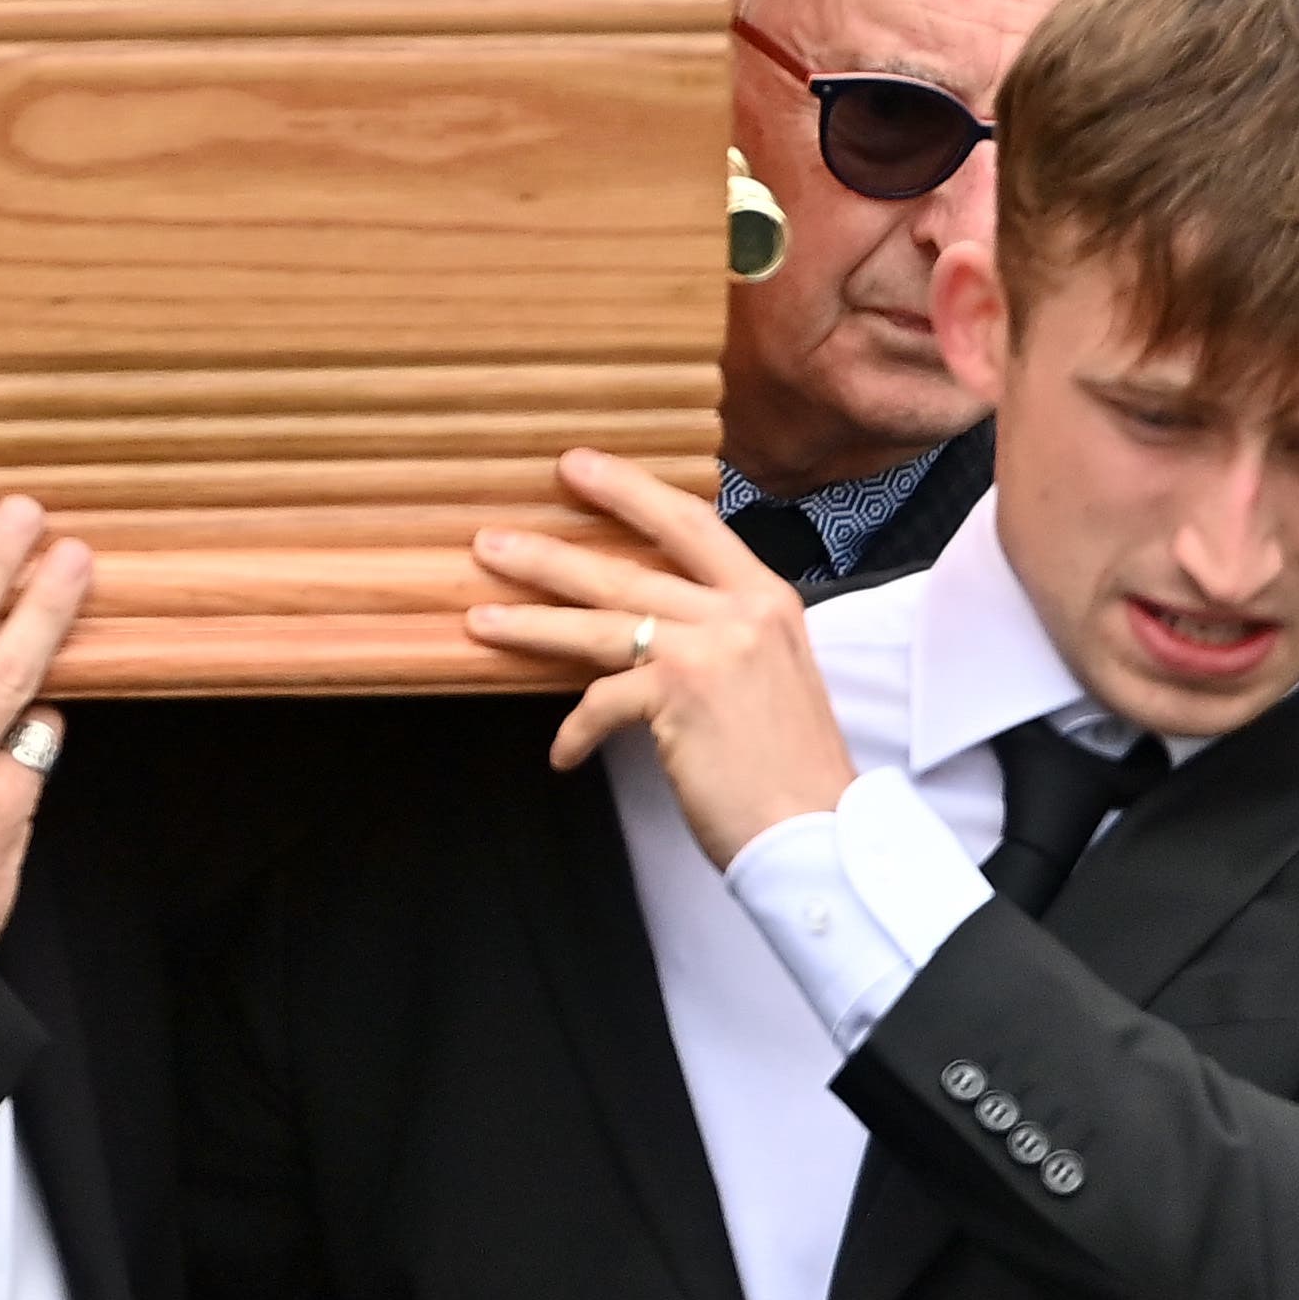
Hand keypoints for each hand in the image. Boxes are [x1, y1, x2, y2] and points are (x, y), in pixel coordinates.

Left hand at [465, 449, 859, 865]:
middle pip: (628, 567)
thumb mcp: (768, 675)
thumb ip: (721, 635)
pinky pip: (601, 702)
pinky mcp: (680, 697)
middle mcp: (741, 612)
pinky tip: (563, 755)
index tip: (578, 467)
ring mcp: (710, 650)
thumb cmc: (789, 767)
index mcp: (767, 598)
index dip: (631, 491)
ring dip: (531, 622)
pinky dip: (576, 731)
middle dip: (551, 553)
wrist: (818, 832)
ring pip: (599, 622)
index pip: (691, 523)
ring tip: (480, 619)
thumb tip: (647, 622)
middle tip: (492, 539)